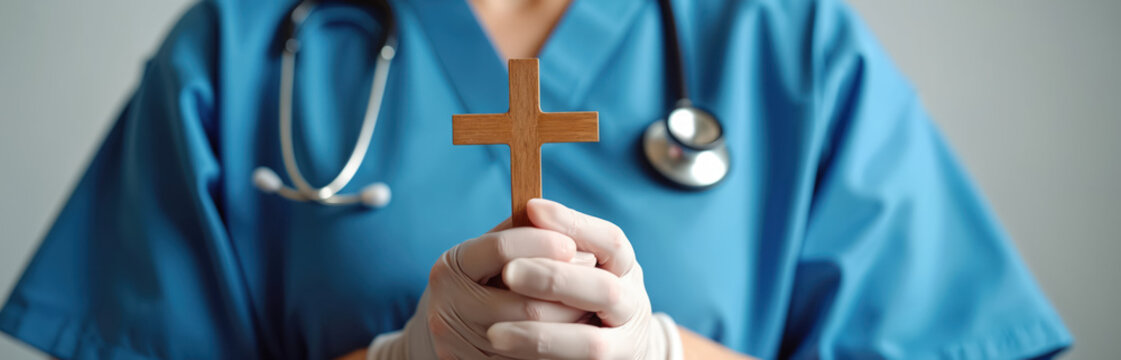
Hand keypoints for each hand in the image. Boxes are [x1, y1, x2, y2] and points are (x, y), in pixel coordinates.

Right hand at [367, 217, 594, 358]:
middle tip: (598, 279)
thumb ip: (521, 233)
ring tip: (590, 307)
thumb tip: (567, 229)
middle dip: (568, 292)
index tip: (572, 244)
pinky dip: (556, 348)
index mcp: (451, 267)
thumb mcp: (490, 252)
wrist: (449, 329)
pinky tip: (573, 334)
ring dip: (570, 322)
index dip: (543, 244)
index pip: (501, 249)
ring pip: (533, 336)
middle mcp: (446, 307)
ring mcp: (458, 346)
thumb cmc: (484, 279)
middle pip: (526, 303)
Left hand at [486, 198, 678, 359]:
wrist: (616, 347)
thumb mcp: (581, 265)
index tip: (533, 208)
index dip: (574, 224)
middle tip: (509, 272)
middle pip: (604, 290)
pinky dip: (540, 358)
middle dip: (554, 279)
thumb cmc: (584, 295)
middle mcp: (633, 304)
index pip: (610, 241)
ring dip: (540, 335)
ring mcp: (627, 343)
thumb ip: (557, 247)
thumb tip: (527, 212)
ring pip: (591, 343)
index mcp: (625, 268)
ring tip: (493, 333)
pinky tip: (506, 351)